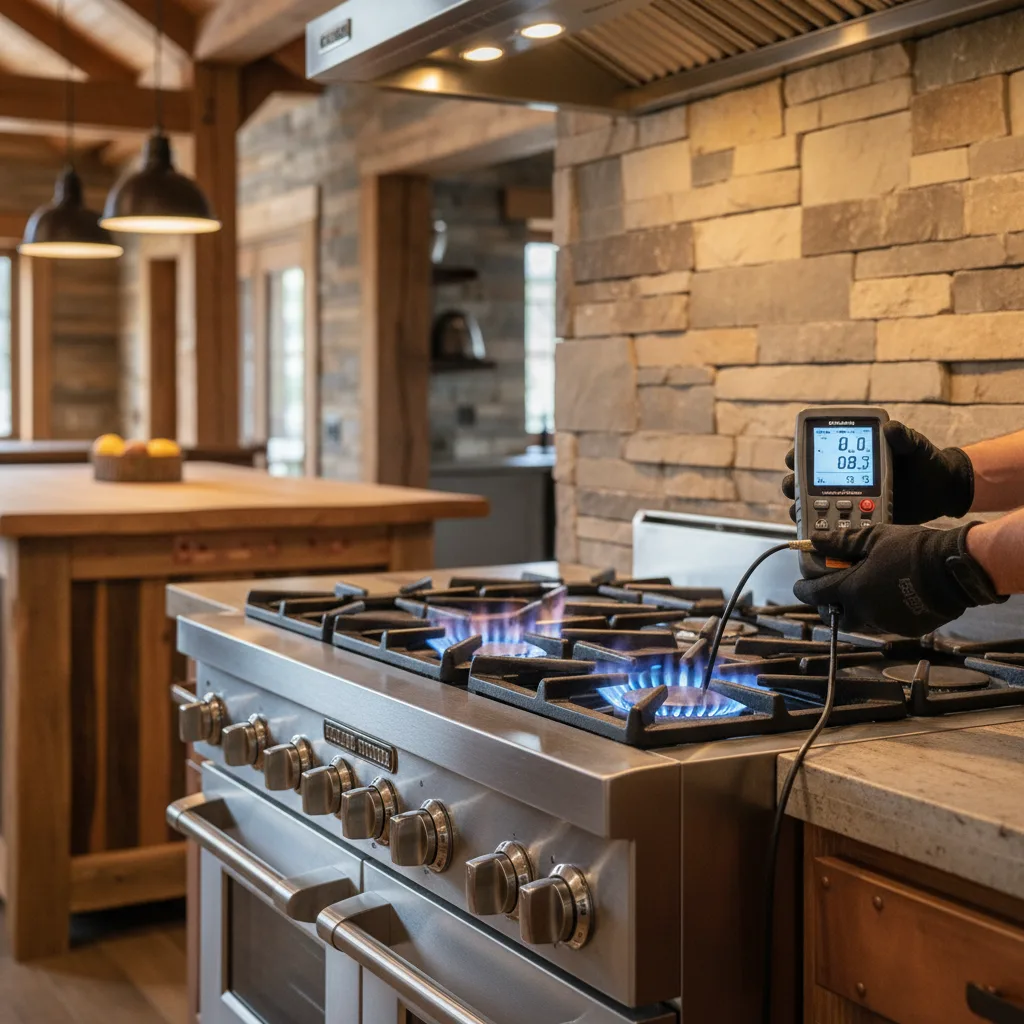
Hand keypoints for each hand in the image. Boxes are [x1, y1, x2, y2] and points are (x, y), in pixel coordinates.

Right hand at [781, 421, 973, 524]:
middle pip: (806, 481)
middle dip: (794, 484)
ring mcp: (847, 501)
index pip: (818, 452)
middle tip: (795, 487)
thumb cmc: (926, 462)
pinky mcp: (856, 520)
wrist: (942, 492)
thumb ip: (903, 437)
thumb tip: (891, 428)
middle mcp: (843, 478)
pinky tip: (816, 533)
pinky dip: (821, 530)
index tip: (794, 458)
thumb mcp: (914, 446)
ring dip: (802, 509)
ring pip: (813, 505)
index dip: (800, 453)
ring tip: (801, 512)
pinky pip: (832, 527)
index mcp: (852, 456)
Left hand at [793, 523, 1003, 635]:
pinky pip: (885, 624)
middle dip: (828, 608)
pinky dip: (879, 614)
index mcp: (852, 589)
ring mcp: (887, 623)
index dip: (804, 590)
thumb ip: (842, 542)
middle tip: (829, 596)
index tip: (800, 587)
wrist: (953, 569)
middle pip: (836, 617)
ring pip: (860, 622)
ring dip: (854, 611)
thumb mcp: (874, 538)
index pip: (816, 594)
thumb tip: (816, 539)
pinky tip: (886, 599)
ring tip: (860, 594)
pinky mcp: (907, 629)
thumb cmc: (914, 550)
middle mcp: (866, 611)